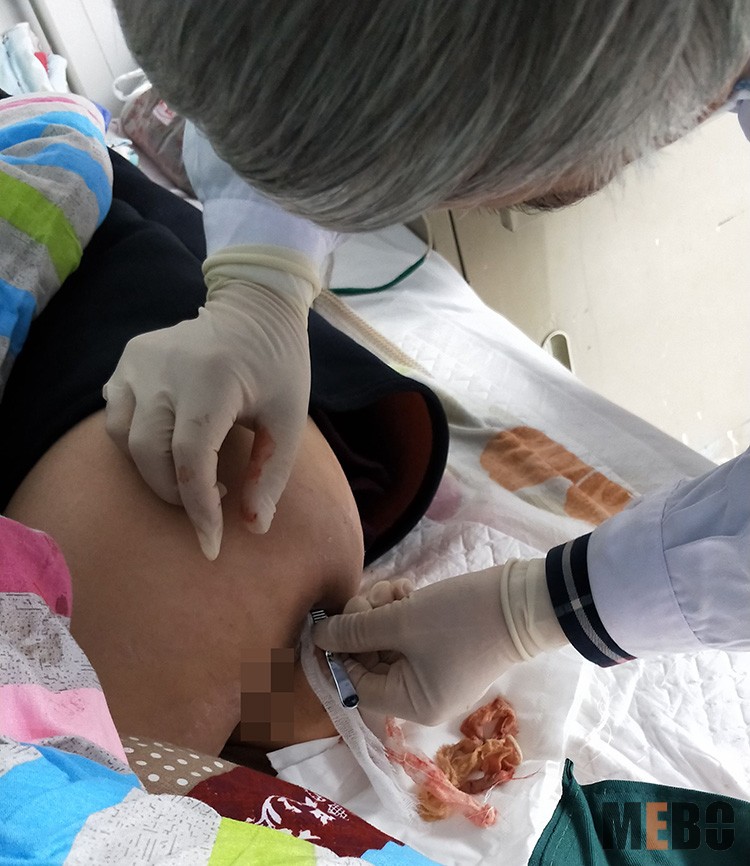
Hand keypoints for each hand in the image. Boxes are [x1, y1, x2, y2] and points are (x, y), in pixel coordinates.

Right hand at [104, 277, 309, 559]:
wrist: (255, 309)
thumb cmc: (278, 366)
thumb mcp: (289, 419)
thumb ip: (270, 474)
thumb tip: (253, 528)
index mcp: (212, 380)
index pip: (191, 459)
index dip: (199, 508)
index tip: (212, 544)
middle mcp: (165, 368)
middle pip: (150, 454)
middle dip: (176, 493)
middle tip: (211, 498)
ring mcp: (139, 360)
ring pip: (124, 438)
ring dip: (153, 469)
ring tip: (192, 470)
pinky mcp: (127, 359)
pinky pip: (117, 414)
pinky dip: (136, 441)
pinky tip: (168, 442)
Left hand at [313, 560, 565, 724]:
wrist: (523, 601)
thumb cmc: (460, 619)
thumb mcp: (402, 621)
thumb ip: (355, 631)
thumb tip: (316, 636)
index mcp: (412, 704)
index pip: (356, 686)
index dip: (337, 654)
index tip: (326, 622)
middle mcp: (420, 696)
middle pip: (369, 662)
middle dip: (363, 625)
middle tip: (371, 595)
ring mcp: (431, 672)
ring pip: (384, 643)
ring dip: (380, 612)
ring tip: (395, 588)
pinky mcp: (439, 648)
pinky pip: (404, 635)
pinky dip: (398, 612)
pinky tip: (406, 589)